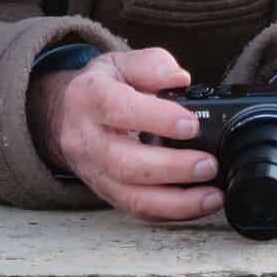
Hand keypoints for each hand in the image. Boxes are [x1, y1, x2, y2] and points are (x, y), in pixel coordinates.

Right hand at [29, 47, 223, 222]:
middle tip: (209, 164)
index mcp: (89, 99)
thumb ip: (150, 64)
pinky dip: (172, 213)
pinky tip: (199, 205)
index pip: (117, 109)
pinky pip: (138, 211)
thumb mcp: (120, 63)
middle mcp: (86, 140)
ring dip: (176, 202)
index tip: (190, 125)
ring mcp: (95, 172)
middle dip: (172, 168)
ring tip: (212, 195)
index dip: (155, 119)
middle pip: (124, 163)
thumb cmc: (102, 89)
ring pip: (131, 197)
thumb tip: (178, 78)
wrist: (65, 117)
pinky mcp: (107, 193)